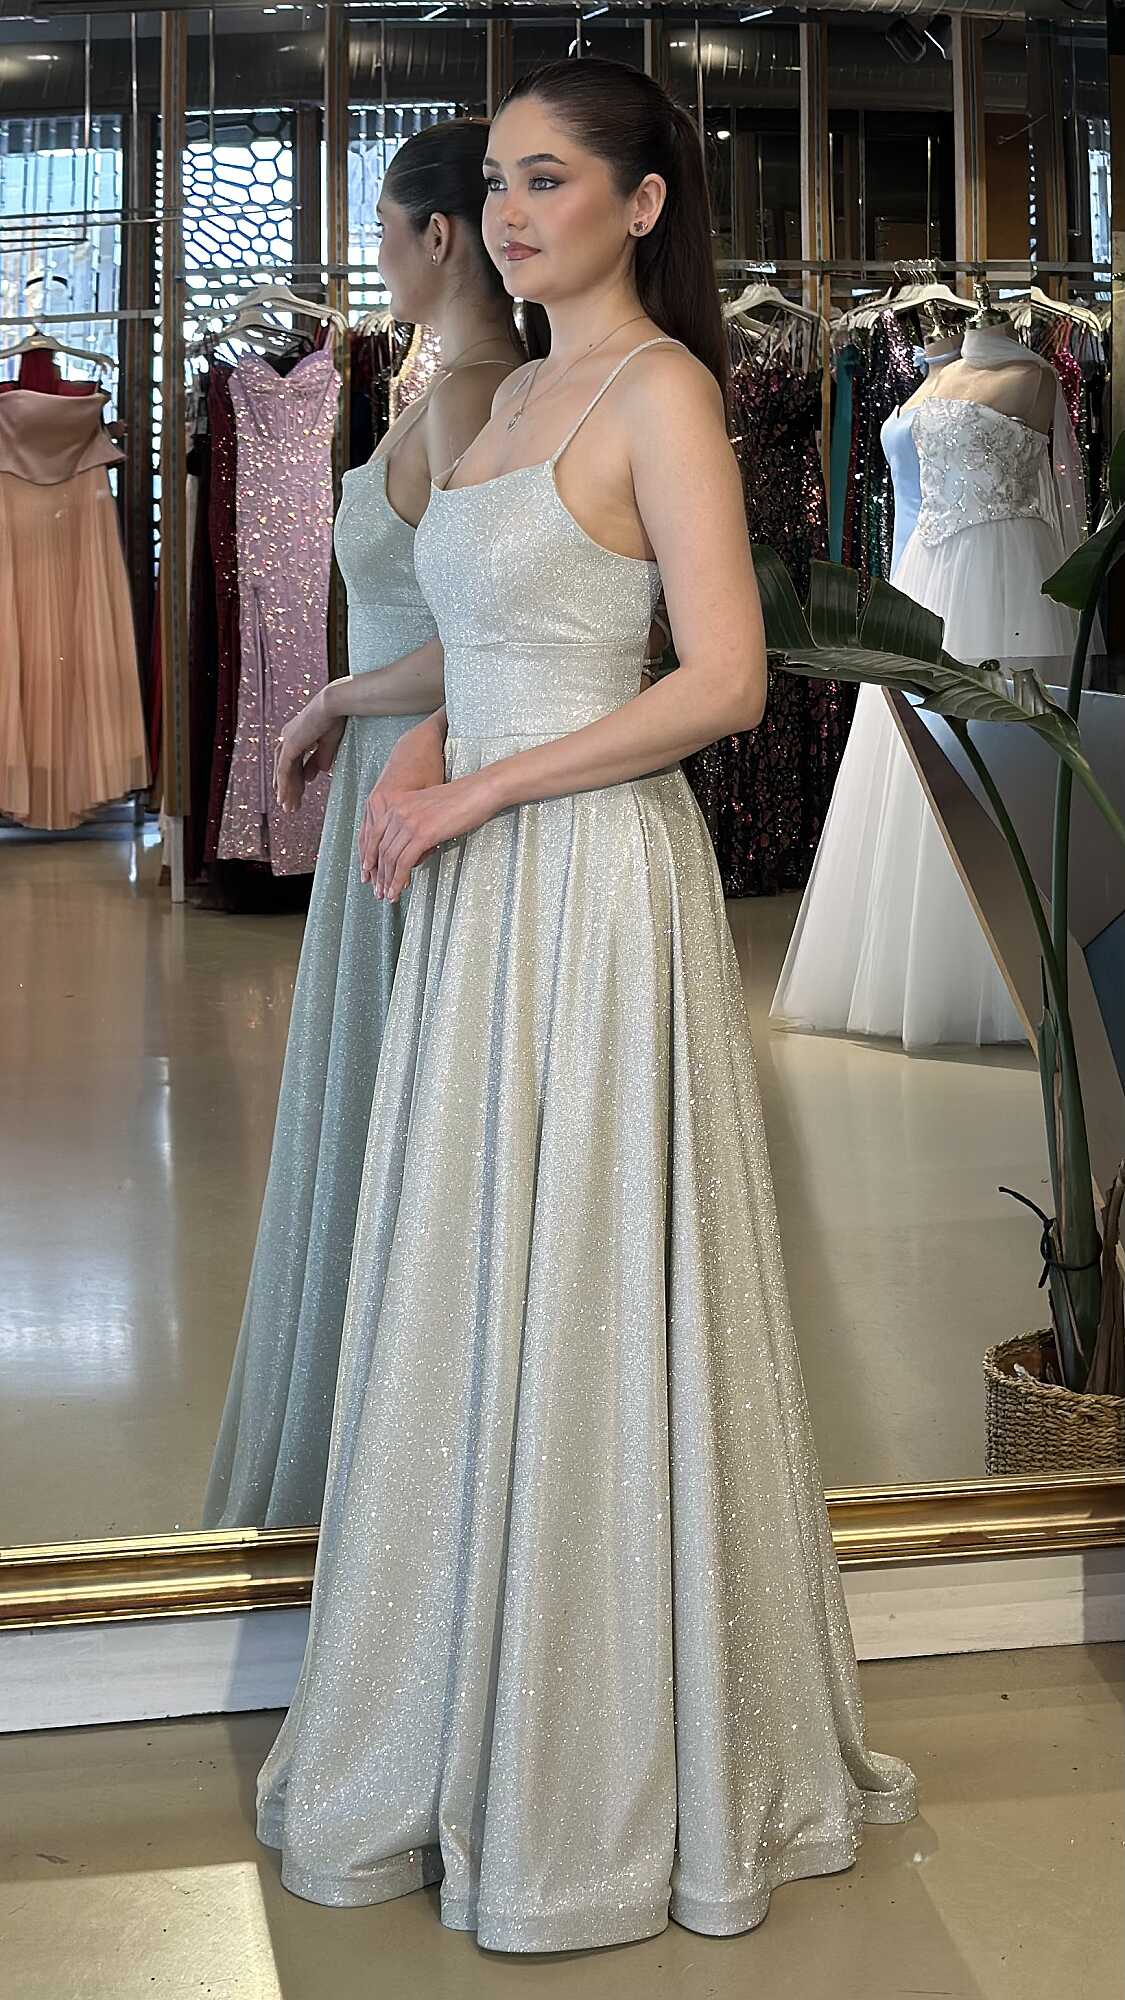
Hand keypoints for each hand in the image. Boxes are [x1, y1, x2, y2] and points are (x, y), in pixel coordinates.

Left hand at [274, 691, 344, 811]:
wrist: (335, 706)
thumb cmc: (336, 718)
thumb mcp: (328, 744)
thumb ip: (320, 759)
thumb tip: (317, 774)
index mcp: (297, 734)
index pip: (294, 761)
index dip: (297, 779)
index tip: (300, 794)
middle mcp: (288, 736)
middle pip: (286, 768)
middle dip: (289, 788)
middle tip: (290, 806)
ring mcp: (287, 740)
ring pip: (283, 771)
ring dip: (286, 790)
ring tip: (289, 807)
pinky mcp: (289, 746)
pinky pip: (284, 770)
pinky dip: (284, 785)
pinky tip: (285, 797)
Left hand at [358, 719, 448, 882]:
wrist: (478, 791)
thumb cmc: (461, 800)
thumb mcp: (428, 808)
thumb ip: (414, 824)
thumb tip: (410, 849)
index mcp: (397, 803)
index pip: (376, 835)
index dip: (370, 857)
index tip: (370, 872)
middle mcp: (398, 811)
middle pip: (381, 849)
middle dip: (379, 874)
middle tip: (379, 890)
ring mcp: (409, 822)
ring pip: (390, 858)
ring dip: (387, 881)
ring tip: (389, 896)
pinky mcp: (422, 834)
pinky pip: (403, 863)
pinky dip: (398, 880)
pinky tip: (398, 890)